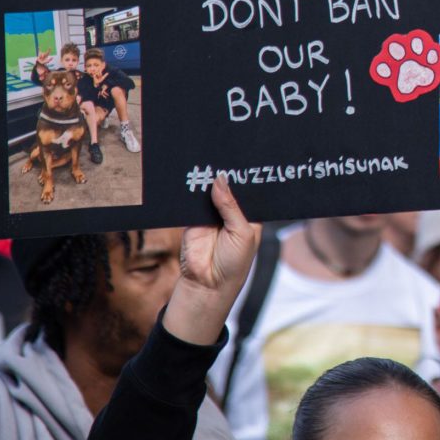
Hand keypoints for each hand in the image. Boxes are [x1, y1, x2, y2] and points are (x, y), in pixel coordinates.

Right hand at [162, 174, 262, 345]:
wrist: (207, 284)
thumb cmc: (234, 263)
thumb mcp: (241, 232)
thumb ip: (231, 206)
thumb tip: (220, 179)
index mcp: (249, 217)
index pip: (248, 192)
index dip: (246, 178)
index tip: (245, 159)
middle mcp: (230, 214)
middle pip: (228, 189)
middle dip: (226, 177)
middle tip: (225, 155)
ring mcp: (211, 216)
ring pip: (209, 193)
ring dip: (208, 182)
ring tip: (209, 162)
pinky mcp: (192, 220)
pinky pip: (191, 202)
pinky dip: (191, 193)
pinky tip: (193, 178)